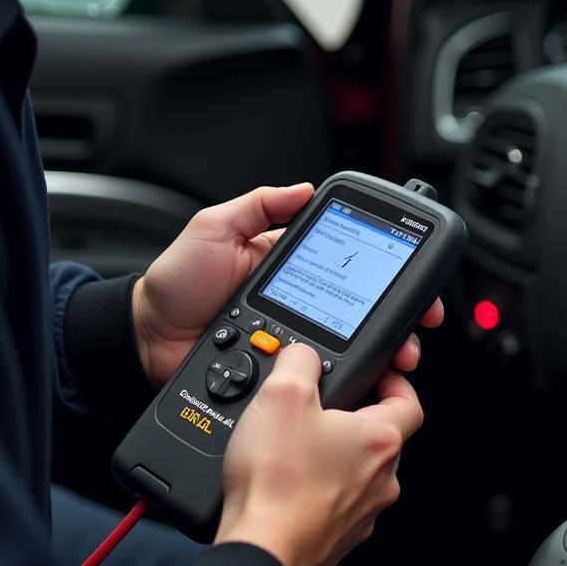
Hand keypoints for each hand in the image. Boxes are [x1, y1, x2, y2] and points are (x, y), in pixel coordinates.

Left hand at [131, 183, 444, 385]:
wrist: (146, 340)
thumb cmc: (175, 284)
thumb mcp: (213, 228)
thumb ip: (258, 206)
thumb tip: (303, 189)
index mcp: (290, 264)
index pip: (350, 261)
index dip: (387, 265)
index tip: (414, 270)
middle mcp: (304, 301)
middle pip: (367, 308)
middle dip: (403, 315)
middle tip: (420, 322)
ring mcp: (299, 338)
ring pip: (357, 345)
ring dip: (388, 349)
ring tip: (401, 353)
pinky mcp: (289, 371)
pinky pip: (327, 374)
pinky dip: (355, 376)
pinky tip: (370, 375)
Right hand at [214, 343, 423, 565]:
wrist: (260, 551)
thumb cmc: (277, 483)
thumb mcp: (283, 394)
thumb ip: (299, 361)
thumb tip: (302, 355)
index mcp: (381, 440)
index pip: (409, 401)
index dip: (395, 380)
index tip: (377, 374)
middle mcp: (381, 479)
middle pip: (381, 437)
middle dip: (355, 418)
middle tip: (325, 407)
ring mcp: (361, 513)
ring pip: (358, 473)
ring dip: (334, 456)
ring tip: (297, 446)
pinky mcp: (336, 538)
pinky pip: (334, 503)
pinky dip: (317, 490)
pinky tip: (286, 483)